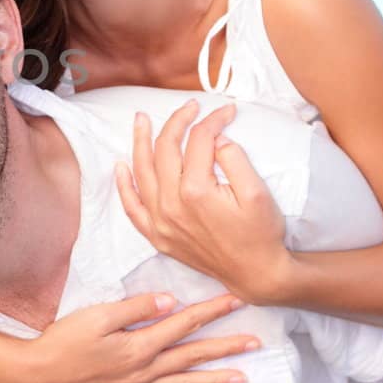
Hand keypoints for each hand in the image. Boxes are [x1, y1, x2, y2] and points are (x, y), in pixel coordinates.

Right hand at [14, 291, 261, 382]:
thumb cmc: (64, 339)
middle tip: (256, 344)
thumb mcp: (98, 315)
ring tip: (242, 379)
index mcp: (140, 345)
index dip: (211, 312)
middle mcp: (144, 370)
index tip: (236, 301)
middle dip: (225, 348)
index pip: (183, 324)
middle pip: (192, 356)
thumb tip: (171, 302)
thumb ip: (135, 308)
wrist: (38, 374)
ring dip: (214, 381)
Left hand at [115, 101, 292, 304]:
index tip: (226, 111)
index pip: (198, 141)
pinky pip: (132, 207)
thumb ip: (234, 158)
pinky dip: (123, 185)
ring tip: (141, 119)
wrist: (257, 275)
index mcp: (196, 190)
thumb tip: (214, 138)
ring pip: (142, 172)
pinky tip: (120, 165)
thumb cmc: (261, 234)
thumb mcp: (257, 192)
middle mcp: (170, 204)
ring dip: (140, 142)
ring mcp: (160, 221)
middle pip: (166, 150)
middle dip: (177, 122)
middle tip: (189, 106)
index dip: (212, 121)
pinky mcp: (158, 236)